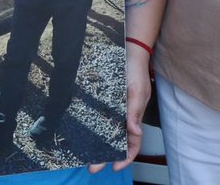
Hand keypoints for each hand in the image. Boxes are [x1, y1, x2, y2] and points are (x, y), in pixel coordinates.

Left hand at [89, 40, 150, 173]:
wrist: (128, 52)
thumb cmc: (136, 72)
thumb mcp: (137, 91)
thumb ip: (135, 112)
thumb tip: (134, 131)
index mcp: (134, 118)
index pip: (133, 144)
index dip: (126, 157)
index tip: (114, 166)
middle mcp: (123, 116)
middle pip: (115, 142)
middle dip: (104, 156)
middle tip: (91, 168)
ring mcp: (113, 109)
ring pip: (105, 132)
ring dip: (96, 144)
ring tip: (83, 155)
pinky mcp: (103, 101)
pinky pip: (98, 117)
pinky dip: (92, 128)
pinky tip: (81, 134)